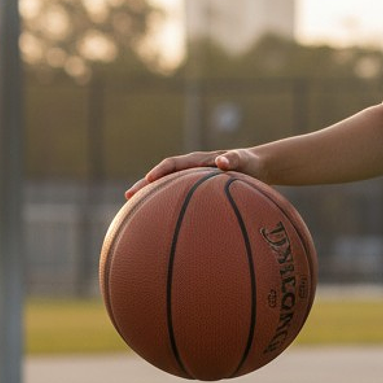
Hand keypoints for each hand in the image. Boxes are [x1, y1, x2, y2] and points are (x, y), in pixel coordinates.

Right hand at [124, 148, 260, 199]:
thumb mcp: (243, 159)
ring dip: (152, 197)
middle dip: (145, 186)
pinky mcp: (197, 191)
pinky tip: (163, 223)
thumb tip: (222, 162)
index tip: (148, 180)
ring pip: (167, 188)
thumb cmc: (248, 162)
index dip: (159, 172)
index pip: (173, 164)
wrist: (255, 166)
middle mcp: (190, 169)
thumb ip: (233, 159)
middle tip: (128, 197)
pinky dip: (169, 206)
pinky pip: (179, 198)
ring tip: (135, 212)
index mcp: (197, 160)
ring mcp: (192, 181)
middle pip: (162, 177)